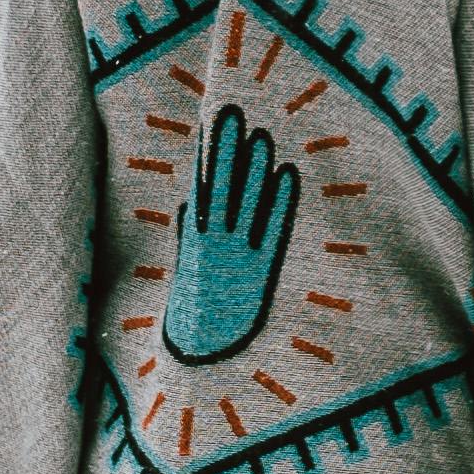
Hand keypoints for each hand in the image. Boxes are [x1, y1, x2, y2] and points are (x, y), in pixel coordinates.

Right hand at [164, 102, 299, 362]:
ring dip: (255, 171)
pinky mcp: (262, 273)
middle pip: (222, 190)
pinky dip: (279, 204)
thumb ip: (189, 239)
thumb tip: (189, 205)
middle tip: (234, 114)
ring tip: (262, 135)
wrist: (206, 359)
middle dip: (228, 151)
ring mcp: (239, 258)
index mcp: (194, 244)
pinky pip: (272, 232)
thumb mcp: (186, 274)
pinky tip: (287, 175)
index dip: (209, 155)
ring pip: (247, 206)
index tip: (214, 122)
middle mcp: (215, 247)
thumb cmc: (195, 314)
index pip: (201, 188)